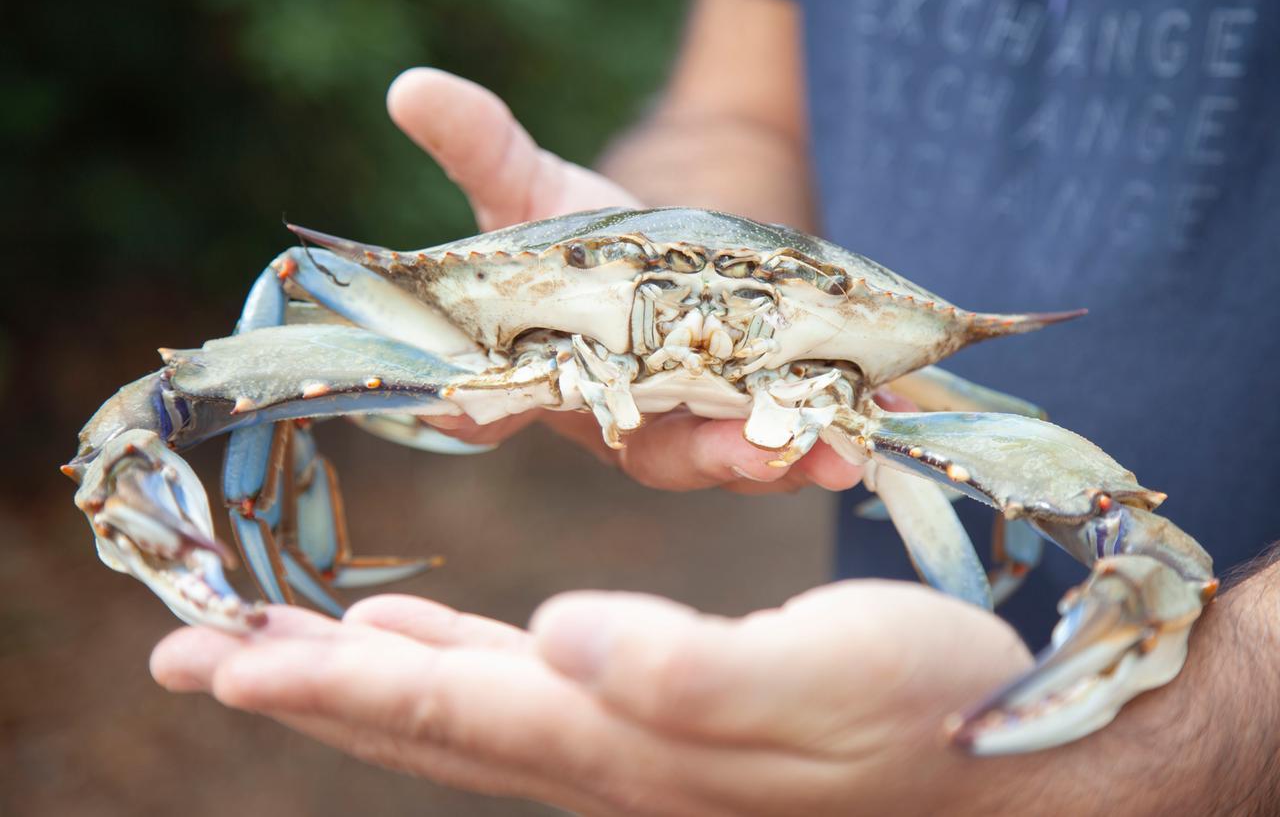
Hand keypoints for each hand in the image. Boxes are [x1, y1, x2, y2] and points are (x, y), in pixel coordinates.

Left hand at [152, 584, 1037, 815]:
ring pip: (460, 713)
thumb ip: (687, 667)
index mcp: (632, 742)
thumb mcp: (825, 673)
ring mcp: (633, 746)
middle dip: (302, 690)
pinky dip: (447, 666)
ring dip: (359, 680)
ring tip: (275, 651)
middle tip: (193, 659)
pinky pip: (518, 697)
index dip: (331, 683)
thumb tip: (557, 636)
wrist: (1008, 760)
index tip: (222, 657)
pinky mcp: (661, 723)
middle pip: (425, 724)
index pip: (450, 709)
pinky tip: (422, 638)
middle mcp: (611, 756)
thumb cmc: (931, 707)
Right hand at [387, 67, 860, 493]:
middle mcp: (625, 414)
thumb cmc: (568, 233)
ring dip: (792, 453)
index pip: (507, 408)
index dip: (492, 419)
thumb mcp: (526, 184)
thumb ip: (480, 147)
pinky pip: (800, 420)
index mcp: (550, 378)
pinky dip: (842, 417)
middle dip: (709, 454)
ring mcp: (697, 414)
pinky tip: (888, 407)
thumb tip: (411, 87)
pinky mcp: (758, 398)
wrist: (640, 248)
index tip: (488, 424)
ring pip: (741, 449)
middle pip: (659, 451)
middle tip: (757, 452)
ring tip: (841, 452)